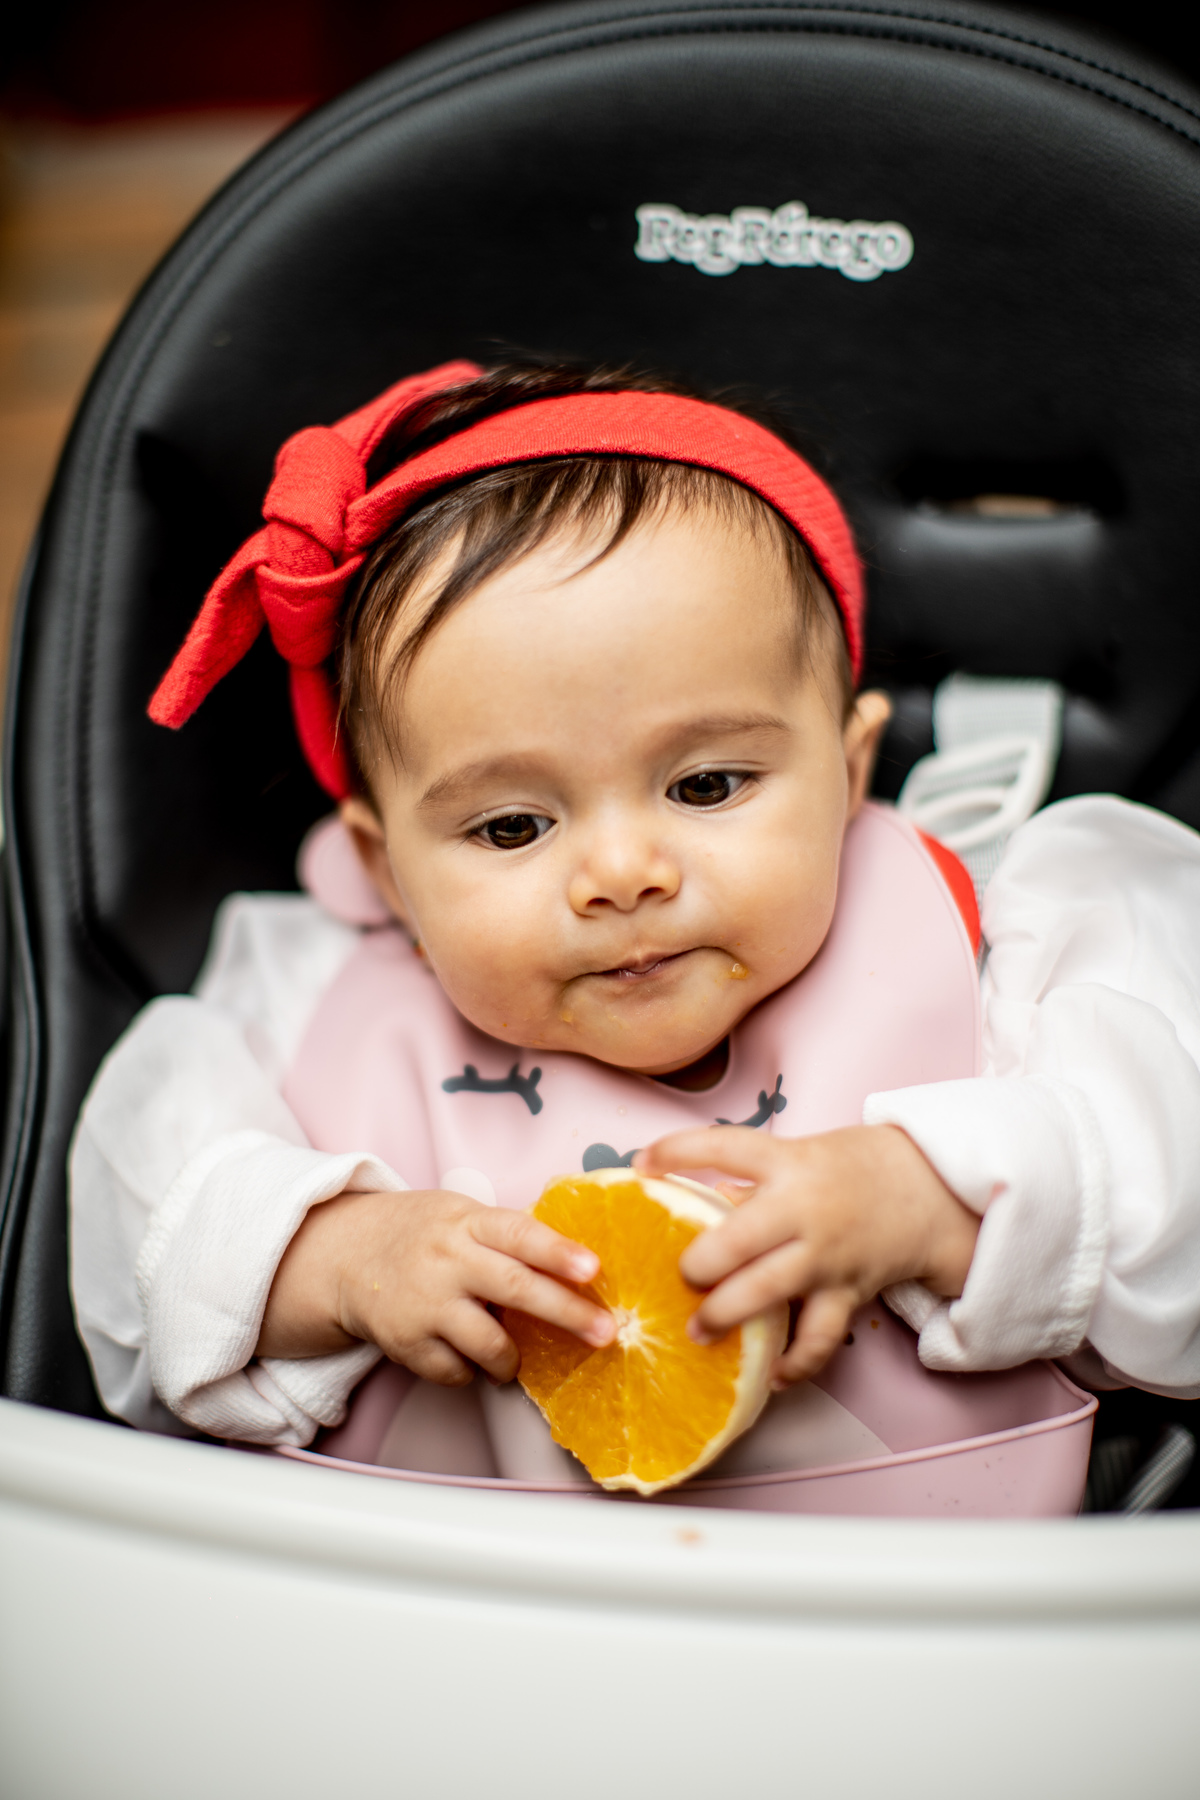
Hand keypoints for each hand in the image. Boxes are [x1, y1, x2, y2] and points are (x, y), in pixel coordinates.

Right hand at [256, 1187, 614, 1383]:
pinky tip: (465, 1354)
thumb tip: (577, 1266)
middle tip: (605, 1333)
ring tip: (513, 1358)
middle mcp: (448, 1261)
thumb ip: (508, 1236)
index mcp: (467, 1224)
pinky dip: (471, 1370)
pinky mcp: (406, 1343)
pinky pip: (457, 1372)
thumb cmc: (423, 1235)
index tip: (593, 1269)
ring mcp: (425, 1304)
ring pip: (490, 1343)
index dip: (558, 1252)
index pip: (520, 1234)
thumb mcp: (461, 1216)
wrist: (346, 1255)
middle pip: (516, 1288)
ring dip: (512, 1358)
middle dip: (567, 1314)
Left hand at [634, 1125, 978, 1385]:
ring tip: (697, 1331)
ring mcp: (826, 1255)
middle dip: (698, 1264)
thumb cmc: (850, 1169)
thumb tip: (697, 1208)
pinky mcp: (847, 1291)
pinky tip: (772, 1376)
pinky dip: (796, 1362)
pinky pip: (819, 1337)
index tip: (642, 1162)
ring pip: (767, 1292)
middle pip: (737, 1240)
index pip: (724, 1147)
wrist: (929, 1189)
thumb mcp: (801, 1156)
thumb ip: (752, 1182)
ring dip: (726, 1315)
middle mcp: (804, 1209)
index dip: (677, 1151)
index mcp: (787, 1164)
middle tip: (681, 1276)